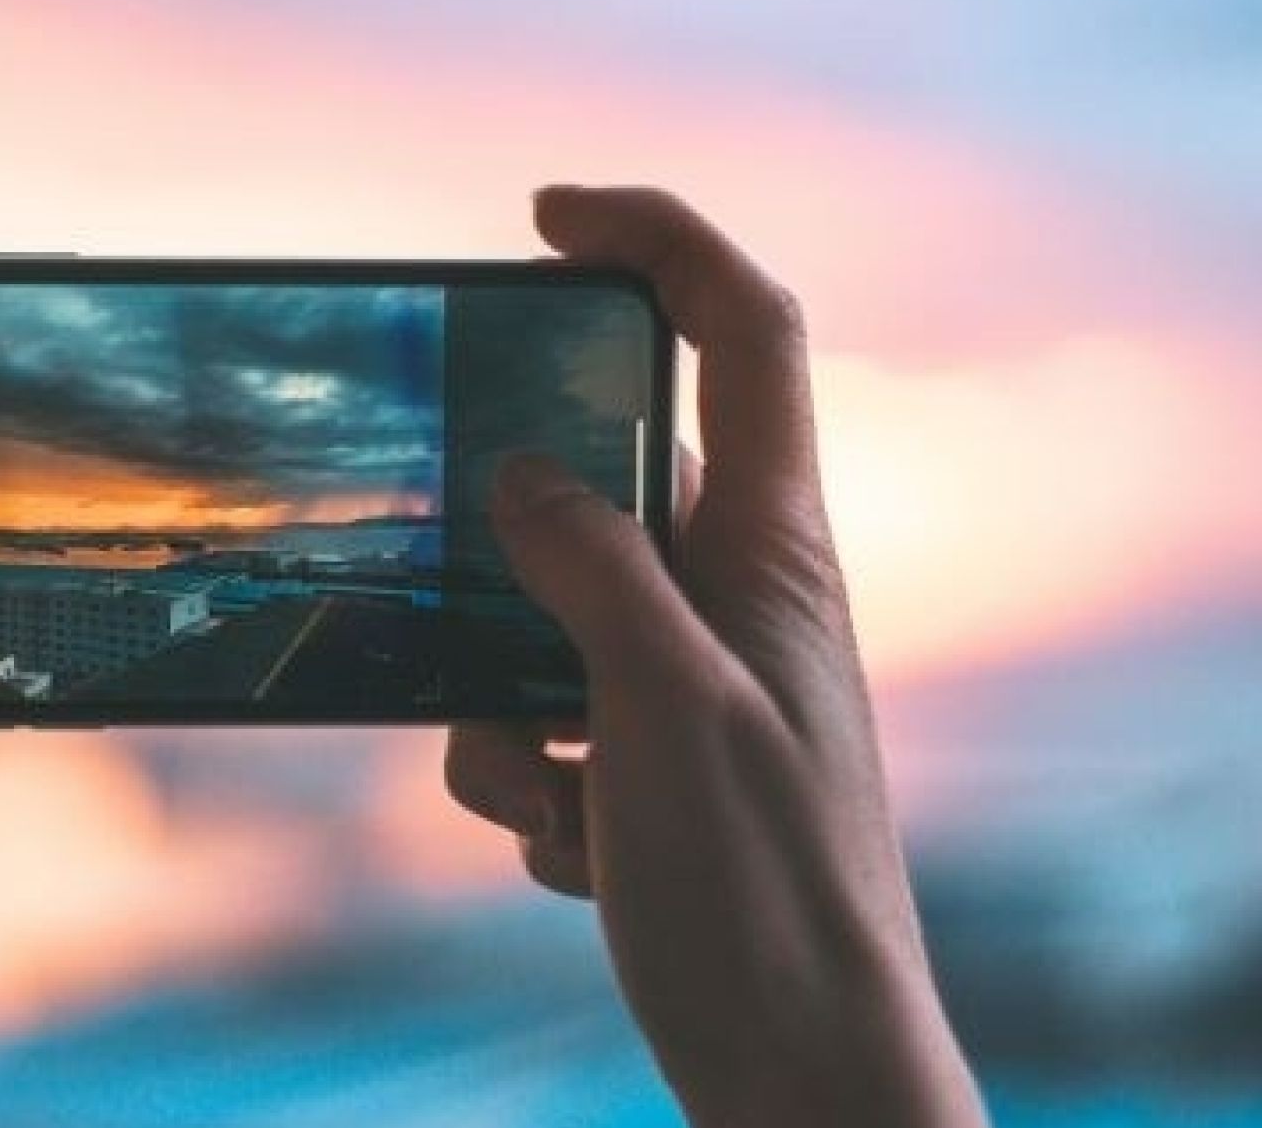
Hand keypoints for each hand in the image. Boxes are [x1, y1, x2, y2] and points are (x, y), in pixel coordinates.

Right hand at [445, 187, 983, 1126]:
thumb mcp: (668, 713)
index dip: (657, 240)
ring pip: (546, 617)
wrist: (804, 1074)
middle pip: (605, 481)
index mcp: (773, 548)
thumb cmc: (771, 899)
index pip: (743, 329)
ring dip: (501, 699)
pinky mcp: (656, 768)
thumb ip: (595, 571)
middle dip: (511, 538)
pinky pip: (542, 722)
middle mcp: (735, 598)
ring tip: (548, 790)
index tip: (544, 219)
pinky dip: (525, 781)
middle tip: (457, 591)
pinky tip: (572, 854)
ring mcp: (693, 685)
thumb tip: (525, 471)